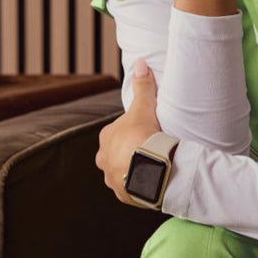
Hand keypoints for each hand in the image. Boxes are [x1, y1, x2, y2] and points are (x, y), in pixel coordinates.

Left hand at [96, 59, 164, 206]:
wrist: (150, 168)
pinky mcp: (123, 194)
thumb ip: (142, 86)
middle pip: (117, 153)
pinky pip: (131, 189)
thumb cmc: (143, 136)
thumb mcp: (143, 107)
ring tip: (153, 167)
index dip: (133, 131)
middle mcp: (104, 159)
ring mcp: (112, 179)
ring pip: (122, 172)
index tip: (146, 132)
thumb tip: (140, 63)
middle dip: (130, 152)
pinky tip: (152, 181)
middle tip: (150, 150)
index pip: (118, 132)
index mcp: (106, 138)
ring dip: (134, 170)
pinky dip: (140, 186)